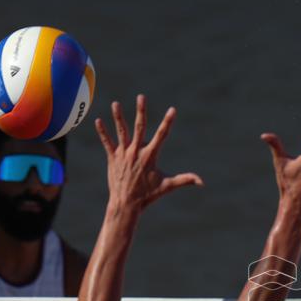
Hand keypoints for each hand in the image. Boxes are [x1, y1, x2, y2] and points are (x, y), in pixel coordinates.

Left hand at [95, 94, 202, 211]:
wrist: (126, 203)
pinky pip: (107, 142)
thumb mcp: (168, 186)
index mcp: (150, 155)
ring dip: (118, 117)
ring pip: (121, 131)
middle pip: (139, 127)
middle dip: (141, 111)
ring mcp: (123, 154)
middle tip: (142, 97)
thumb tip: (203, 182)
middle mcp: (136, 151)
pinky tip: (98, 121)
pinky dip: (103, 132)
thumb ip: (185, 180)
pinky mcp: (113, 158)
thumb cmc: (148, 195)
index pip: (161, 135)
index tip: (173, 110)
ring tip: (115, 103)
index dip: (168, 122)